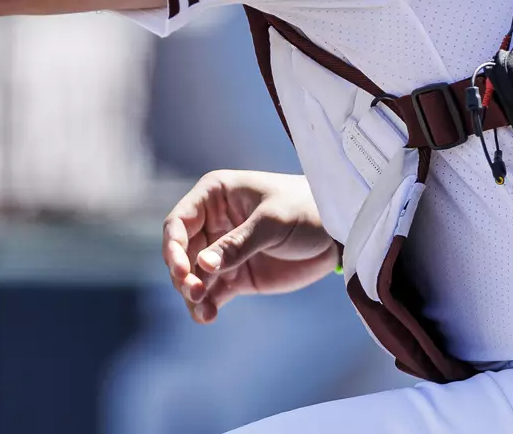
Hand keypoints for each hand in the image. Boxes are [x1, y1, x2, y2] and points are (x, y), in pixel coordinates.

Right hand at [162, 170, 337, 323]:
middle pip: (182, 252)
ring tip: (203, 311)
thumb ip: (237, 244)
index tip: (181, 271)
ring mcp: (223, 251)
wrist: (338, 234)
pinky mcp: (236, 276)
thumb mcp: (272, 222)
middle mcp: (213, 222)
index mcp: (215, 195)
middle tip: (195, 292)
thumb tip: (202, 266)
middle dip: (183, 275)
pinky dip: (206, 305)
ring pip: (194, 276)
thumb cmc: (306, 210)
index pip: (179, 221)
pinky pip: (212, 293)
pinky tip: (207, 316)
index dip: (173, 246)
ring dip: (192, 294)